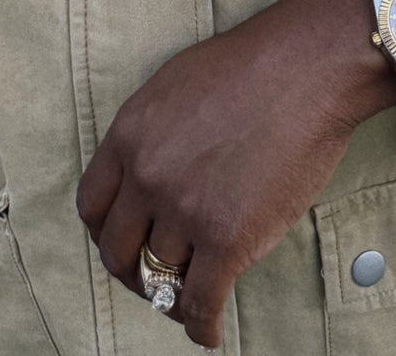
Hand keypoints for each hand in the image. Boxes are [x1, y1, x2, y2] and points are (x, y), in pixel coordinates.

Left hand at [75, 0, 395, 349]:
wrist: (305, 68)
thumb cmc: (251, 66)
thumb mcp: (173, 85)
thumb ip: (151, 134)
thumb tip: (148, 170)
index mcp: (129, 136)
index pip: (91, 207)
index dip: (105, 233)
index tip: (124, 241)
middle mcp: (147, 177)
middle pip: (117, 251)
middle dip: (132, 272)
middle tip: (152, 279)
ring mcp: (185, 211)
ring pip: (160, 279)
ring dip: (171, 298)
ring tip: (188, 302)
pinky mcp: (227, 240)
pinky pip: (200, 303)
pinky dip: (201, 326)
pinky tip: (208, 332)